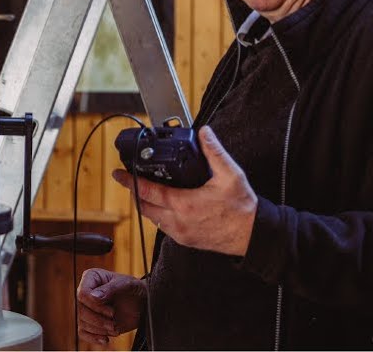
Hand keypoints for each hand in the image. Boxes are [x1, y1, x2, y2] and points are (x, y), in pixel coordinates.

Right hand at [76, 268, 145, 345]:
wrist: (142, 303)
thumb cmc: (134, 289)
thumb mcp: (127, 284)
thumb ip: (111, 288)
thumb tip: (94, 297)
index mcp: (91, 278)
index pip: (82, 294)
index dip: (95, 305)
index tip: (112, 311)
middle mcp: (86, 292)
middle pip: (82, 310)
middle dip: (99, 320)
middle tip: (114, 321)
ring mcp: (87, 308)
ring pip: (83, 322)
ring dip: (100, 329)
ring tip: (114, 328)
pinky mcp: (91, 322)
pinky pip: (83, 333)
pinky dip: (93, 338)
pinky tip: (106, 339)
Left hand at [112, 126, 257, 255]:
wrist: (253, 235)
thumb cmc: (242, 208)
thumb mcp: (231, 175)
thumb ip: (214, 152)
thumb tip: (204, 132)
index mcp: (184, 204)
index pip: (147, 192)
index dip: (130, 181)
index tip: (118, 173)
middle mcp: (178, 222)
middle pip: (144, 206)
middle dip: (135, 192)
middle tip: (131, 179)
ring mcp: (180, 234)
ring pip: (152, 218)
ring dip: (146, 204)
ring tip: (147, 190)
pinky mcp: (185, 240)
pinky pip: (163, 227)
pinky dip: (158, 214)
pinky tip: (165, 205)